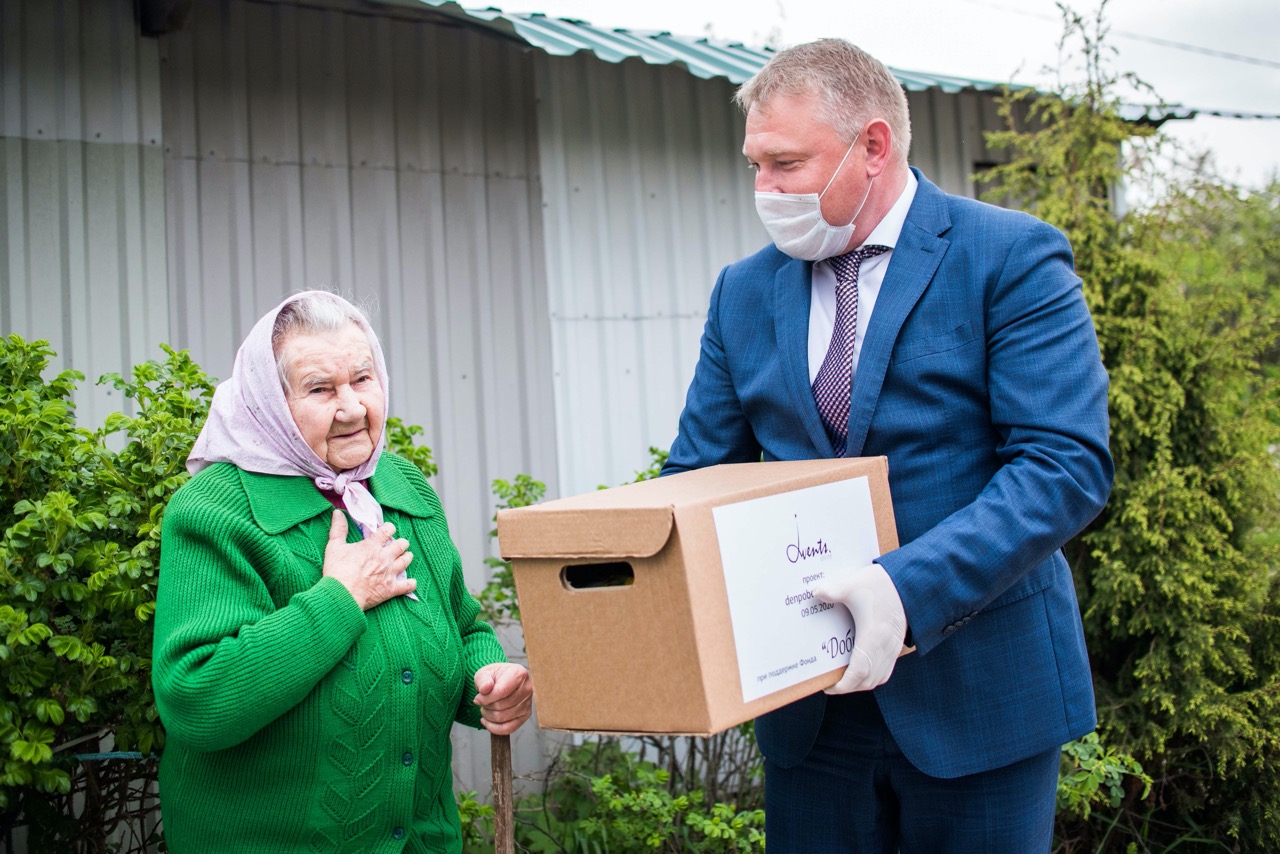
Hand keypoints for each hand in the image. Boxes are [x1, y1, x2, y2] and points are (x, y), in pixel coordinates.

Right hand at [323, 511, 415, 609]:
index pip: (388, 530)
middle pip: (401, 544)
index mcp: (372, 546)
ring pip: (406, 560)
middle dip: (401, 543)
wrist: (341, 595)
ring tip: (405, 557)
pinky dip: (411, 583)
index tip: (387, 530)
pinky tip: (411, 582)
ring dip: (407, 557)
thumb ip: (338, 528)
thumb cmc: (337, 571)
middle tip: (397, 545)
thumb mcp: (334, 546)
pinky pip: (408, 585)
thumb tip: (337, 512)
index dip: (389, 528)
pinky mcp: (391, 589)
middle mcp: (385, 557)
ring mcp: (390, 573)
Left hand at [473, 663, 533, 735]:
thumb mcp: (485, 672)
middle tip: (481, 702)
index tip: (477, 698)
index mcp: (519, 674)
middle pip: (501, 706)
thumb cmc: (495, 676)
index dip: (486, 698)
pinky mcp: (525, 715)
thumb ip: (483, 679)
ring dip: (488, 716)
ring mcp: (528, 703)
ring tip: (485, 708)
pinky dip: (494, 728)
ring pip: (502, 718)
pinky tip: (487, 721)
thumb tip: (485, 689)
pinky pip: (508, 728)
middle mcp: (527, 689)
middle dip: (486, 706)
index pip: (501, 691)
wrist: (504, 679)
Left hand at [812, 563, 906, 692]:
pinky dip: (872, 676)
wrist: (909, 584)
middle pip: (867, 681)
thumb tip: (816, 592)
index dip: (843, 685)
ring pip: (878, 678)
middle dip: (848, 687)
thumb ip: (834, 590)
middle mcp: (885, 648)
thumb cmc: (882, 585)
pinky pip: (885, 671)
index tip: (828, 687)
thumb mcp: (854, 585)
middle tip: (830, 682)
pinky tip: (861, 669)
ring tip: (843, 678)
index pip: (859, 673)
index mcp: (873, 637)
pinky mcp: (896, 646)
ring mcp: (893, 649)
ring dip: (860, 683)